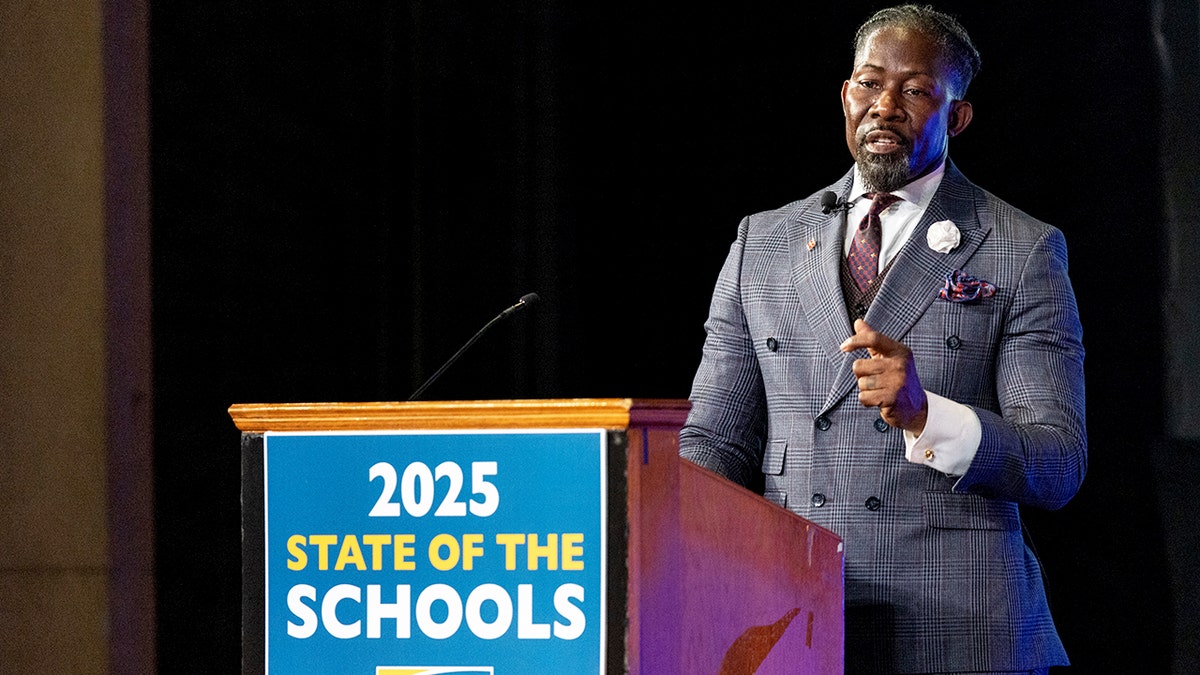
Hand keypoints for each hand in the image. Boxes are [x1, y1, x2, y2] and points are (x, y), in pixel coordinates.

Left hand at [839, 319, 927, 433]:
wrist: (916, 408)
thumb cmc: (898, 379)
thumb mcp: (889, 357)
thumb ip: (873, 340)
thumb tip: (858, 322)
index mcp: (900, 351)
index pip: (874, 339)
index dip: (855, 341)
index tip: (843, 347)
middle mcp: (900, 364)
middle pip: (858, 365)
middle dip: (861, 375)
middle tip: (877, 380)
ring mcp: (897, 381)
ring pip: (861, 383)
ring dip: (866, 389)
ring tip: (881, 391)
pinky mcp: (892, 398)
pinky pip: (863, 397)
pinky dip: (867, 401)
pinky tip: (880, 401)